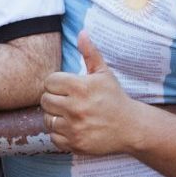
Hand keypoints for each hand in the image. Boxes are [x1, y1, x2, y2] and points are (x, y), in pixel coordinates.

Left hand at [41, 34, 140, 156]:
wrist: (131, 127)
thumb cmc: (115, 98)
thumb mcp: (104, 73)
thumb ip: (90, 53)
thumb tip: (81, 33)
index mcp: (81, 87)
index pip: (49, 82)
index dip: (55, 83)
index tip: (64, 87)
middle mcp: (76, 107)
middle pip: (45, 100)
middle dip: (53, 99)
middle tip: (66, 101)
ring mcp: (75, 127)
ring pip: (47, 119)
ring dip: (55, 116)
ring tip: (68, 114)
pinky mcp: (75, 144)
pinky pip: (53, 137)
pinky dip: (59, 133)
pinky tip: (71, 127)